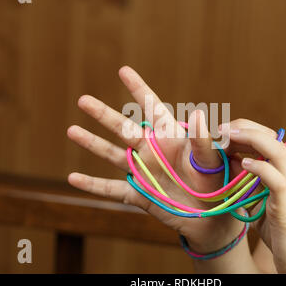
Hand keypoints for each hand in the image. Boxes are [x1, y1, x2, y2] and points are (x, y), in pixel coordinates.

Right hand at [67, 66, 244, 253]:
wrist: (210, 215)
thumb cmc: (215, 181)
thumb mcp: (211, 160)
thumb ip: (202, 140)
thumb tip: (198, 113)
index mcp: (170, 136)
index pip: (152, 107)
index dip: (138, 89)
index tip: (124, 70)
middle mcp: (151, 150)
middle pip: (123, 128)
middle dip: (103, 114)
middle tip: (83, 100)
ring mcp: (142, 171)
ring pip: (112, 154)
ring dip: (92, 143)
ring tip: (71, 130)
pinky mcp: (138, 194)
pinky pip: (111, 189)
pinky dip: (92, 185)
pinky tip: (73, 178)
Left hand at [220, 119, 285, 272]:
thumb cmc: (282, 233)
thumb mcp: (260, 203)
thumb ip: (250, 186)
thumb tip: (232, 168)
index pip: (268, 139)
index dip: (245, 131)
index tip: (221, 133)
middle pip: (272, 138)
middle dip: (244, 128)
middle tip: (220, 128)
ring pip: (278, 152)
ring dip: (251, 139)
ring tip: (228, 136)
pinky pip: (277, 180)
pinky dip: (260, 168)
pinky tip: (243, 163)